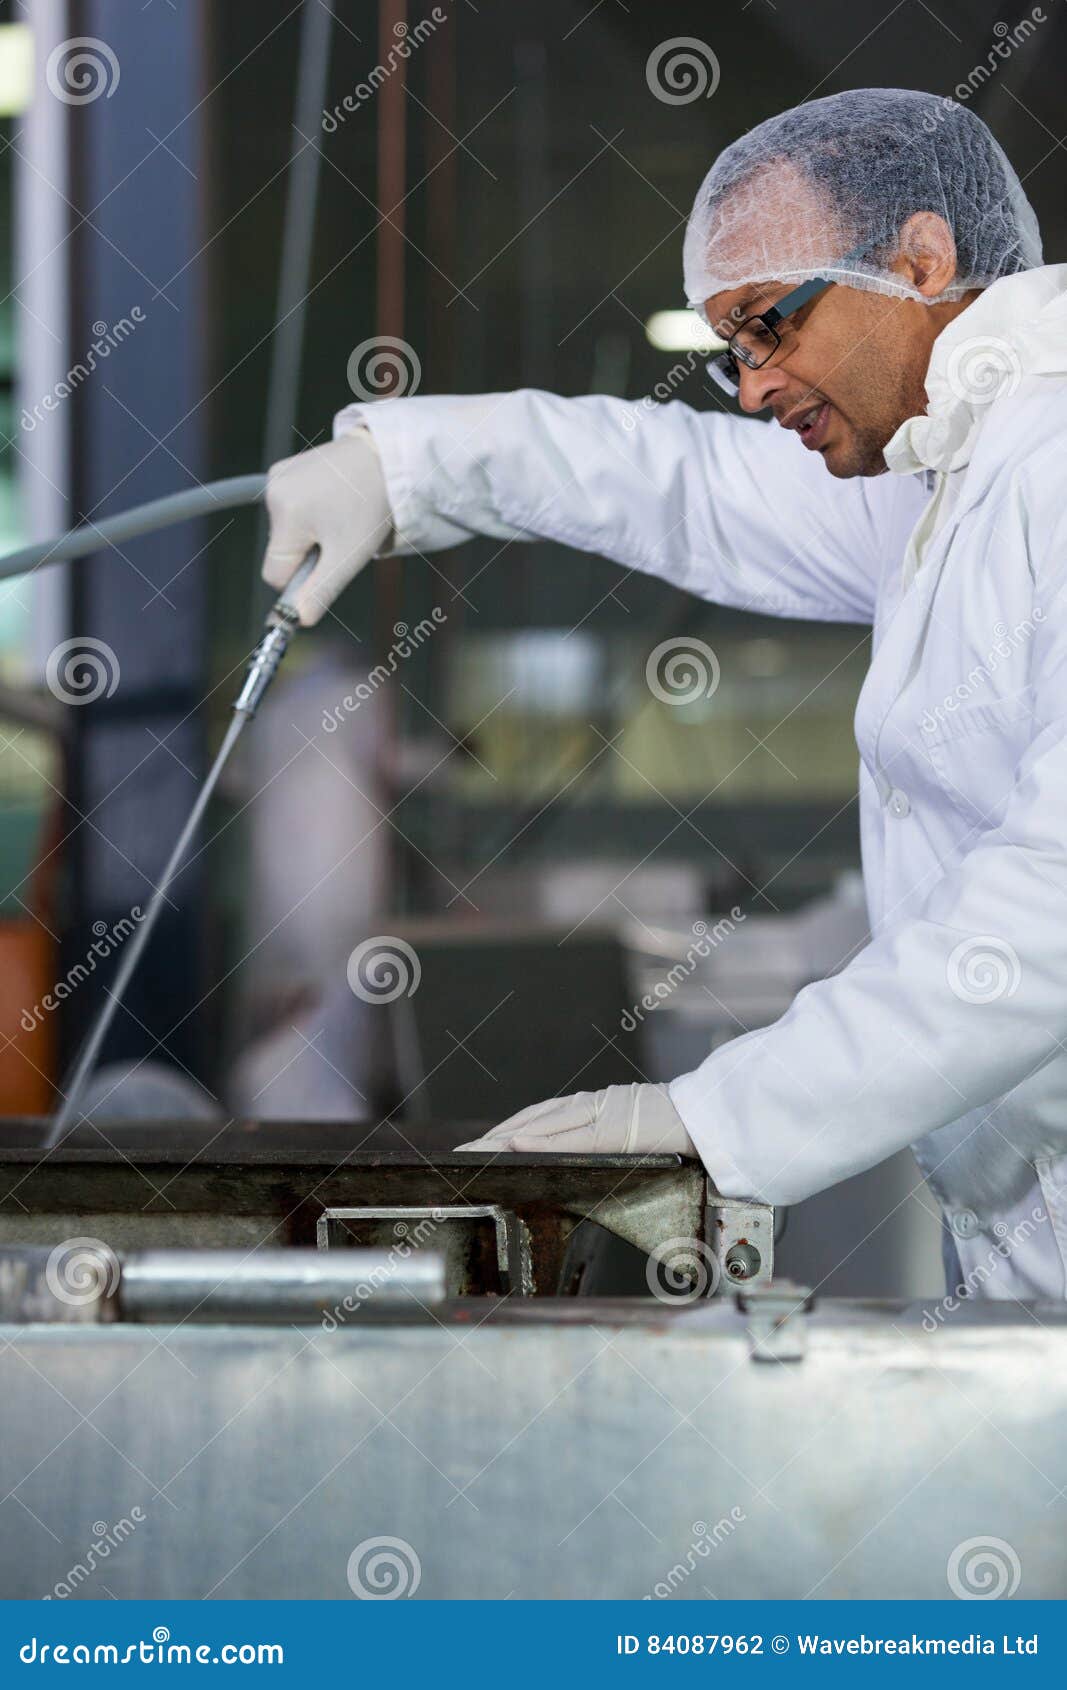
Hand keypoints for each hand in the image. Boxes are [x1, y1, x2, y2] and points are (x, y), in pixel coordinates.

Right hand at [261, 429, 392, 625]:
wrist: (389, 456)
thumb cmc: (372, 506)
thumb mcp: (349, 556)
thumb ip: (320, 591)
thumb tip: (296, 620)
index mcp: (286, 515)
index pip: (275, 575)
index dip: (302, 581)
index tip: (329, 568)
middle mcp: (274, 492)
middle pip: (282, 552)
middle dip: (310, 554)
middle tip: (344, 537)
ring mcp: (278, 477)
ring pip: (288, 531)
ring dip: (313, 533)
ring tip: (344, 515)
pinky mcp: (286, 468)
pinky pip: (292, 507)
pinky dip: (311, 511)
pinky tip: (335, 499)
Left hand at [454, 1083, 695, 1155]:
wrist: (706, 1116)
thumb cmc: (673, 1129)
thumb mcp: (630, 1131)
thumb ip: (600, 1137)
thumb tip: (572, 1155)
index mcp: (593, 1106)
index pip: (539, 1117)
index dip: (507, 1129)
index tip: (479, 1143)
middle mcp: (589, 1105)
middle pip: (531, 1119)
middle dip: (494, 1136)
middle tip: (462, 1151)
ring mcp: (598, 1114)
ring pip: (541, 1124)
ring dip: (504, 1137)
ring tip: (476, 1150)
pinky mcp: (610, 1129)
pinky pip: (567, 1136)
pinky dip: (537, 1140)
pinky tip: (512, 1145)